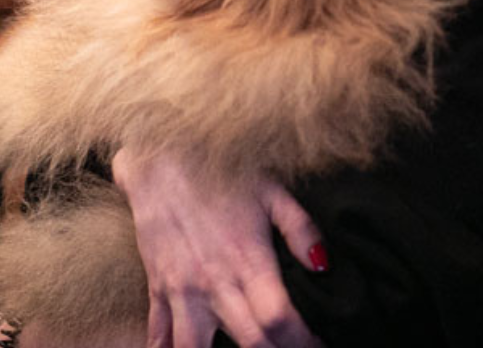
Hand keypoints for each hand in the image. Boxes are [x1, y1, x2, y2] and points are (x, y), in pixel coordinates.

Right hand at [111, 148, 326, 347]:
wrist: (160, 154)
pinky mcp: (158, 286)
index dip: (303, 342)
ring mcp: (182, 288)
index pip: (279, 319)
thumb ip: (300, 228)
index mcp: (247, 259)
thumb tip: (323, 265)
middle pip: (249, 342)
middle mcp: (214, 281)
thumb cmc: (221, 169)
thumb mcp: (271, 189)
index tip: (318, 346)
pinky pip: (160, 332)